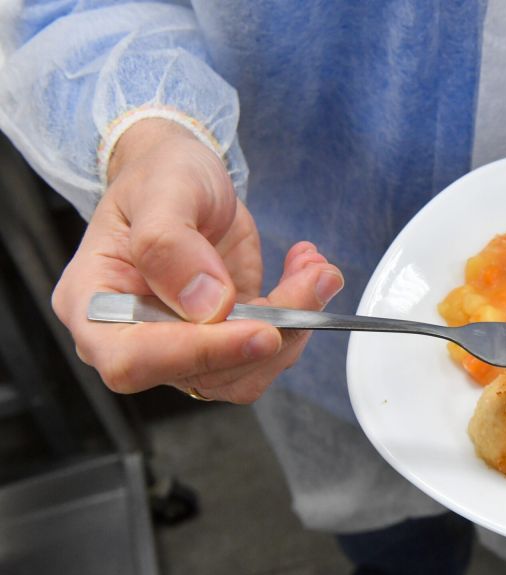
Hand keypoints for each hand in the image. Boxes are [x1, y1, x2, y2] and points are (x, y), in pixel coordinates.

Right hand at [52, 119, 343, 402]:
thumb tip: (205, 304)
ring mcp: (184, 343)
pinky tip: (309, 272)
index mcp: (94, 306)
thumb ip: (170, 243)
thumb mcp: (162, 190)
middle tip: (311, 282)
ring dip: (295, 327)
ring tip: (316, 272)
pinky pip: (269, 351)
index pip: (134, 358)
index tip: (259, 330)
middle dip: (268, 334)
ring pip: (246, 370)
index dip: (198, 354)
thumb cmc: (158, 176)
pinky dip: (302, 317)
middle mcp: (135, 336)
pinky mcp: (226, 337)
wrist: (184, 174)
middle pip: (203, 372)